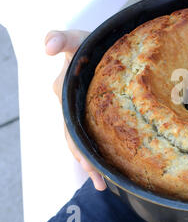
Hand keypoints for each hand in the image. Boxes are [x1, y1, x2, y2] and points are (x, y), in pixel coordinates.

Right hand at [45, 30, 106, 190]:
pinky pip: (89, 135)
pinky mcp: (90, 114)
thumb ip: (59, 37)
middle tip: (100, 180)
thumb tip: (47, 47)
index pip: (69, 124)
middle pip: (74, 139)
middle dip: (86, 160)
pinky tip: (105, 169)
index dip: (77, 145)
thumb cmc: (87, 43)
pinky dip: (95, 153)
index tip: (88, 165)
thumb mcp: (74, 38)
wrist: (98, 45)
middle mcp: (69, 105)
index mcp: (65, 93)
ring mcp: (79, 111)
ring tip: (102, 183)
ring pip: (80, 142)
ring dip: (89, 163)